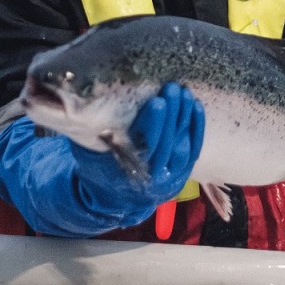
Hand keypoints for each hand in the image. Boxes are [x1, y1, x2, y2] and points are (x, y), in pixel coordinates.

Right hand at [74, 82, 205, 205]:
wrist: (112, 196)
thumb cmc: (97, 166)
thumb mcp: (89, 151)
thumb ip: (94, 132)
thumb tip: (87, 103)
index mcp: (130, 173)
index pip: (148, 146)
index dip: (154, 124)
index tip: (158, 101)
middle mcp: (154, 177)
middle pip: (168, 143)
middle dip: (172, 114)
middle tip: (173, 88)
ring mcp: (172, 174)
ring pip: (184, 144)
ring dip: (185, 117)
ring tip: (184, 92)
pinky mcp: (183, 169)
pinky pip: (195, 147)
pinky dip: (196, 126)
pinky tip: (195, 105)